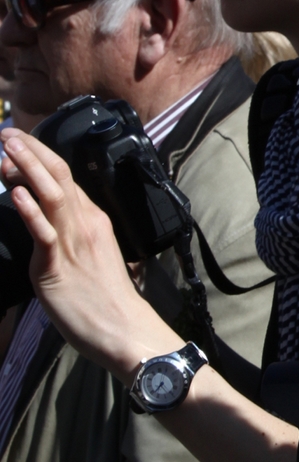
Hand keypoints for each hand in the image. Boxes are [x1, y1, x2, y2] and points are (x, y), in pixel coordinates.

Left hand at [0, 132, 175, 379]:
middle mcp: (85, 224)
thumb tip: (49, 225)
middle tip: (7, 133)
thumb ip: (71, 236)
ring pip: (52, 195)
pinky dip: (30, 210)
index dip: (40, 157)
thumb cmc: (105, 300)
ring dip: (28, 168)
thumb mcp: (89, 257)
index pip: (65, 179)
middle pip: (58, 176)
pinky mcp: (59, 266)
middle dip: (31, 151)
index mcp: (92, 220)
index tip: (19, 142)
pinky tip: (16, 193)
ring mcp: (73, 242)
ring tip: (7, 148)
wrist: (124, 329)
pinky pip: (44, 233)